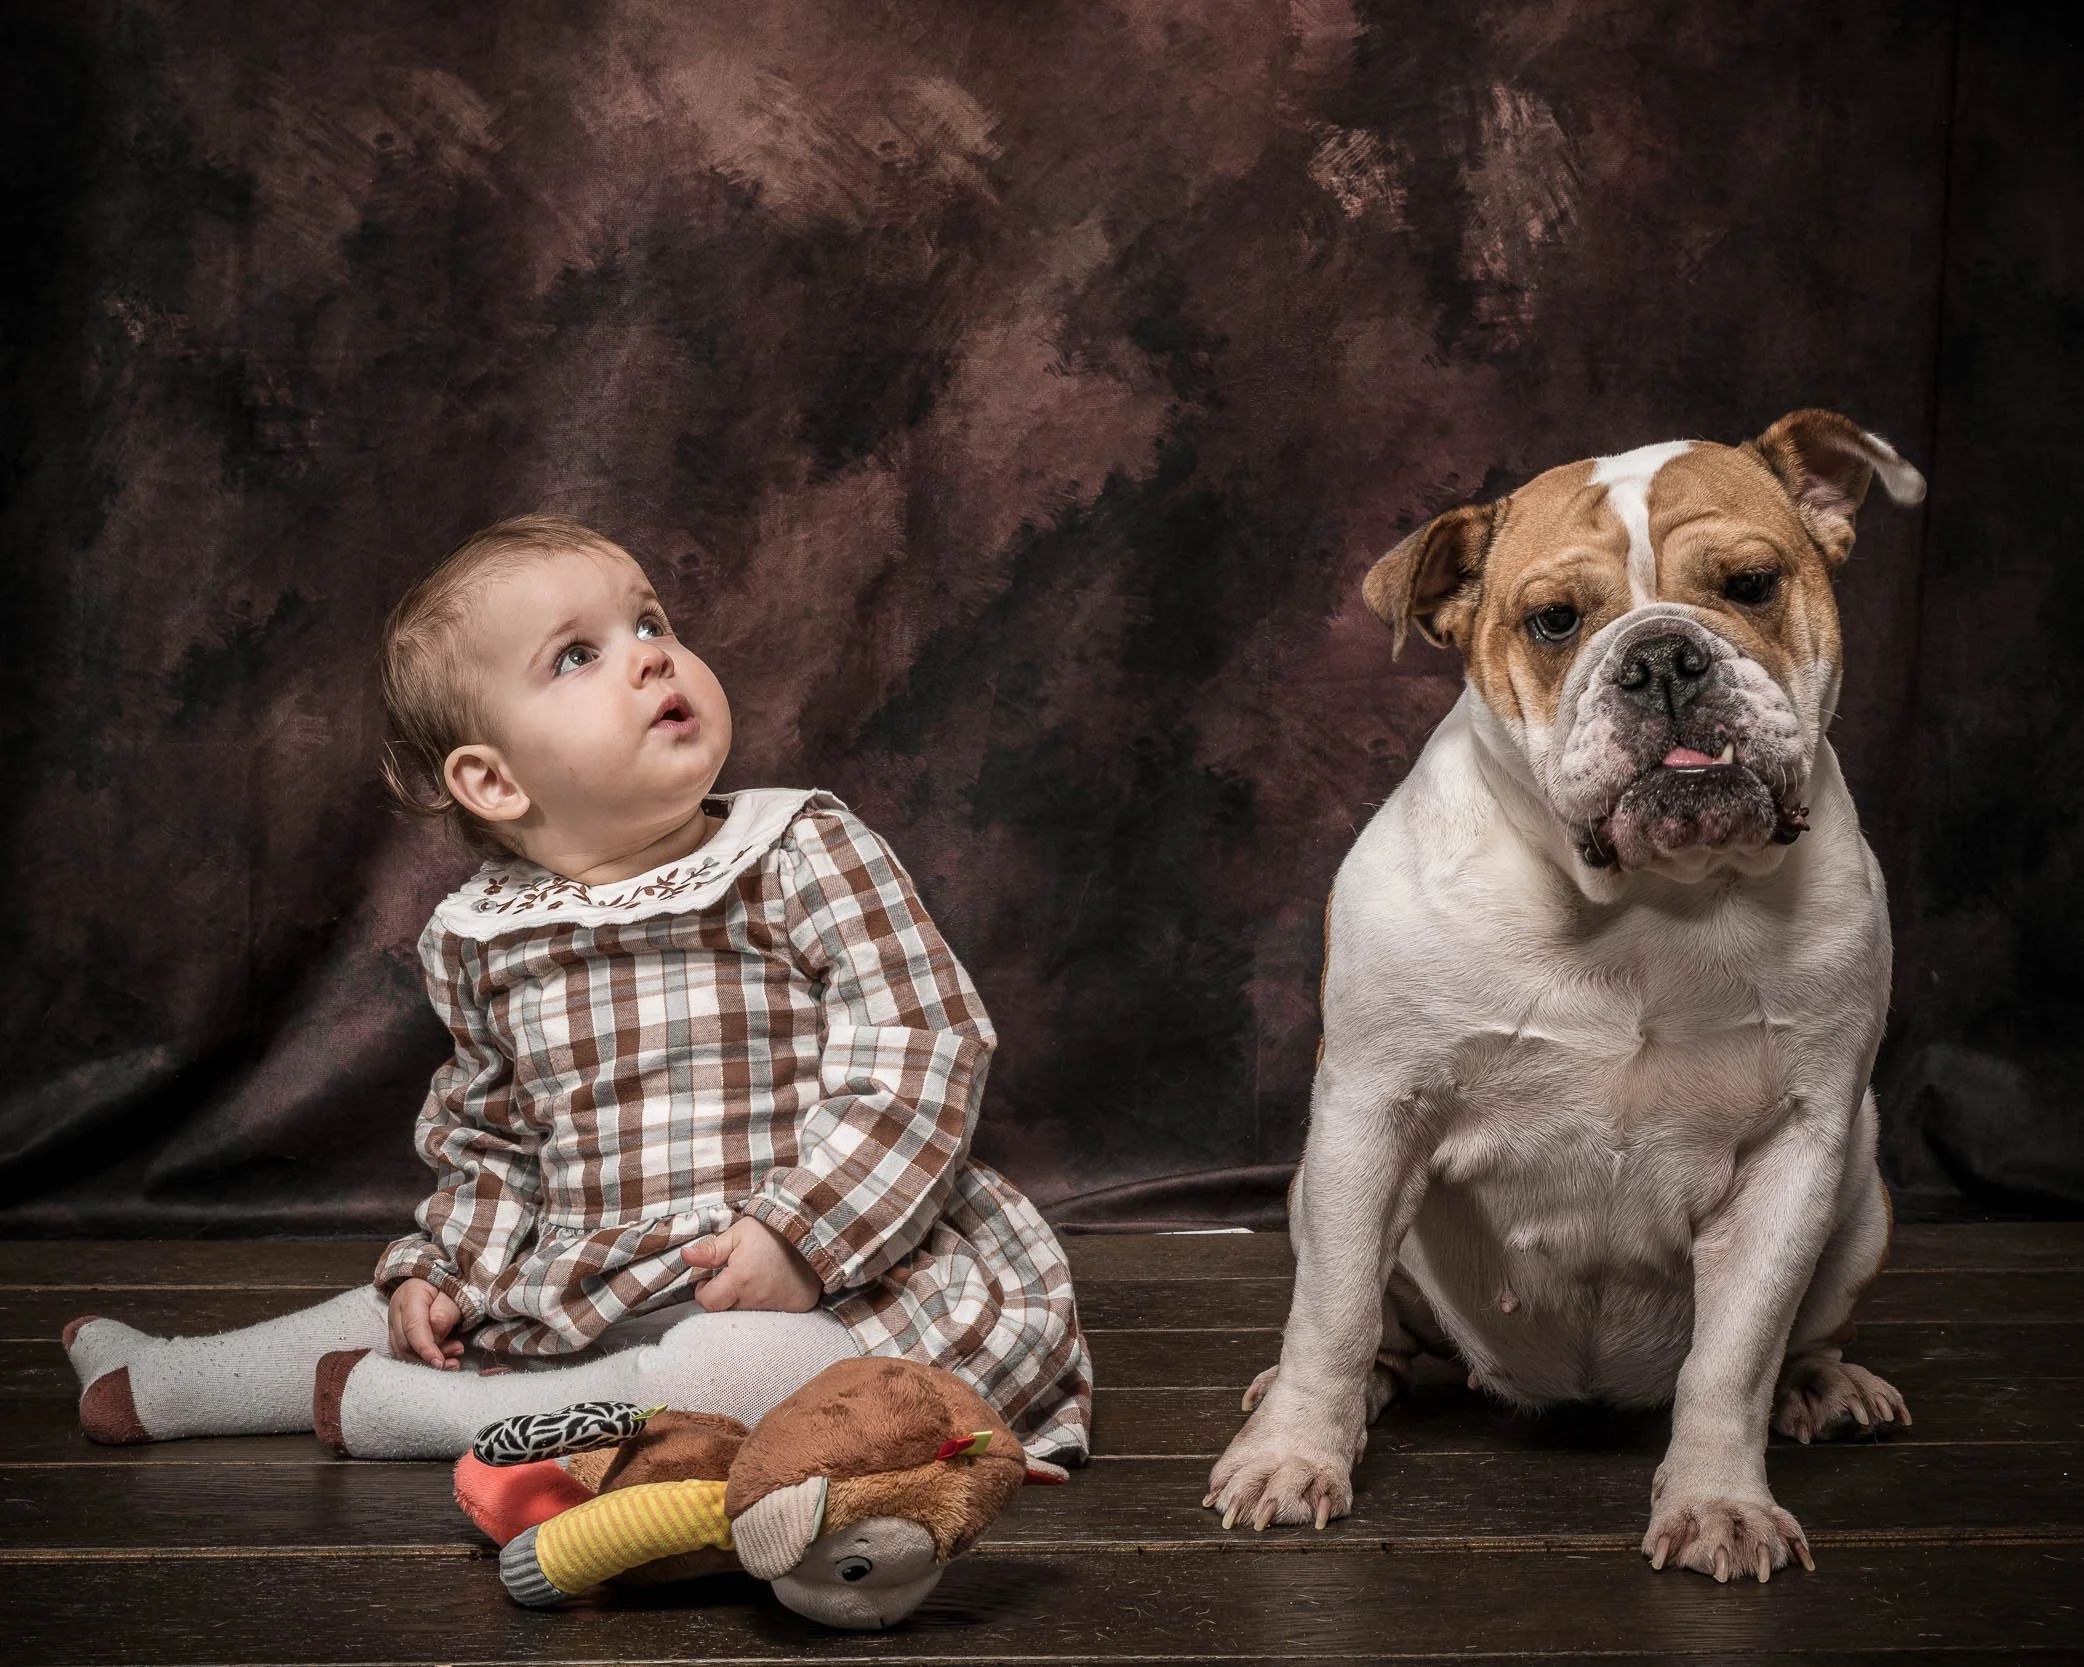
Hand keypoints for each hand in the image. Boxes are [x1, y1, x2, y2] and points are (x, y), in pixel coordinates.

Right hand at [386, 1277, 464, 1368]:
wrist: (440, 1274)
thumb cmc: (450, 1282)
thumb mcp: (455, 1291)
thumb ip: (445, 1312)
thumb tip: (436, 1336)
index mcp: (410, 1295)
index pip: (413, 1327)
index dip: (426, 1348)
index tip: (439, 1362)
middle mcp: (396, 1309)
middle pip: (406, 1343)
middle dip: (431, 1356)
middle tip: (456, 1357)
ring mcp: (394, 1321)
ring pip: (404, 1351)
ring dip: (428, 1360)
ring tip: (453, 1360)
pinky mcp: (397, 1331)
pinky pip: (406, 1351)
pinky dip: (423, 1358)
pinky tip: (441, 1358)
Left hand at [681, 1215, 821, 1312]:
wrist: (813, 1230)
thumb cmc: (772, 1230)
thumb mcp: (738, 1233)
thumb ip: (710, 1250)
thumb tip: (684, 1257)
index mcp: (740, 1279)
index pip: (709, 1303)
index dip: (704, 1291)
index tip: (709, 1279)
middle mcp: (758, 1298)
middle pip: (727, 1309)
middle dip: (725, 1294)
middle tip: (734, 1274)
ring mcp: (778, 1306)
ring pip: (748, 1312)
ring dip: (745, 1298)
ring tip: (754, 1276)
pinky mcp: (794, 1307)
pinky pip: (771, 1312)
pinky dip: (767, 1301)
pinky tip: (772, 1283)